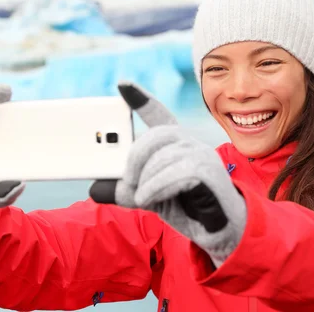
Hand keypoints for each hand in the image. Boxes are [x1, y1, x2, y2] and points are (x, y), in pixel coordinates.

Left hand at [90, 82, 246, 264]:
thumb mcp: (148, 195)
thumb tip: (95, 188)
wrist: (217, 230)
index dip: (141, 98)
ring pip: (163, 156)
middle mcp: (189, 143)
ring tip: (143, 197)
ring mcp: (202, 154)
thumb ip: (125, 190)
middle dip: (135, 157)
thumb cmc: (184, 206)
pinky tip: (149, 198)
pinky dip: (156, 187)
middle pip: (156, 135)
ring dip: (146, 180)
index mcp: (174, 144)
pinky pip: (177, 172)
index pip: (158, 114)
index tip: (122, 84)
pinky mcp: (209, 171)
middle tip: (128, 181)